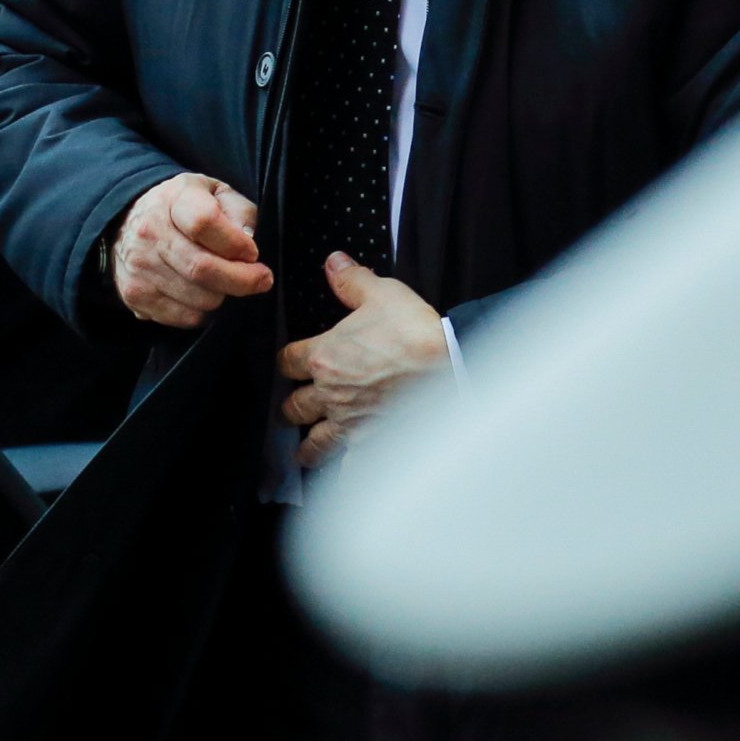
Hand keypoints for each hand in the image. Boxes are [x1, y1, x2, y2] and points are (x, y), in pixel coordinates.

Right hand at [110, 172, 272, 328]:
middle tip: (261, 279)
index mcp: (173, 198)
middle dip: (242, 280)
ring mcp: (139, 265)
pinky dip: (203, 311)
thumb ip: (239, 212)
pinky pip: (185, 317)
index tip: (253, 253)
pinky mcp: (134, 295)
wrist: (131, 223)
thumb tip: (247, 241)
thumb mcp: (217, 193)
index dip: (236, 243)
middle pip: (201, 267)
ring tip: (224, 281)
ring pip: (198, 298)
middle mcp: (149, 231)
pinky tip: (202, 293)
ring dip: (222, 295)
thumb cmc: (186, 209)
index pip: (204, 223)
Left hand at [277, 254, 446, 468]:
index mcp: (324, 356)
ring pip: (313, 444)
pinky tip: (343, 477)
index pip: (287, 361)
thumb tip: (333, 263)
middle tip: (297, 406)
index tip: (293, 362)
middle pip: (293, 407)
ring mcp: (349, 424)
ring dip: (308, 445)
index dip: (288, 361)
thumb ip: (352, 281)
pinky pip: (349, 470)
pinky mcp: (371, 445)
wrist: (452, 369)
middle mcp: (330, 395)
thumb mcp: (383, 294)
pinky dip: (345, 474)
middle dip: (294, 406)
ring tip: (306, 450)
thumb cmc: (416, 333)